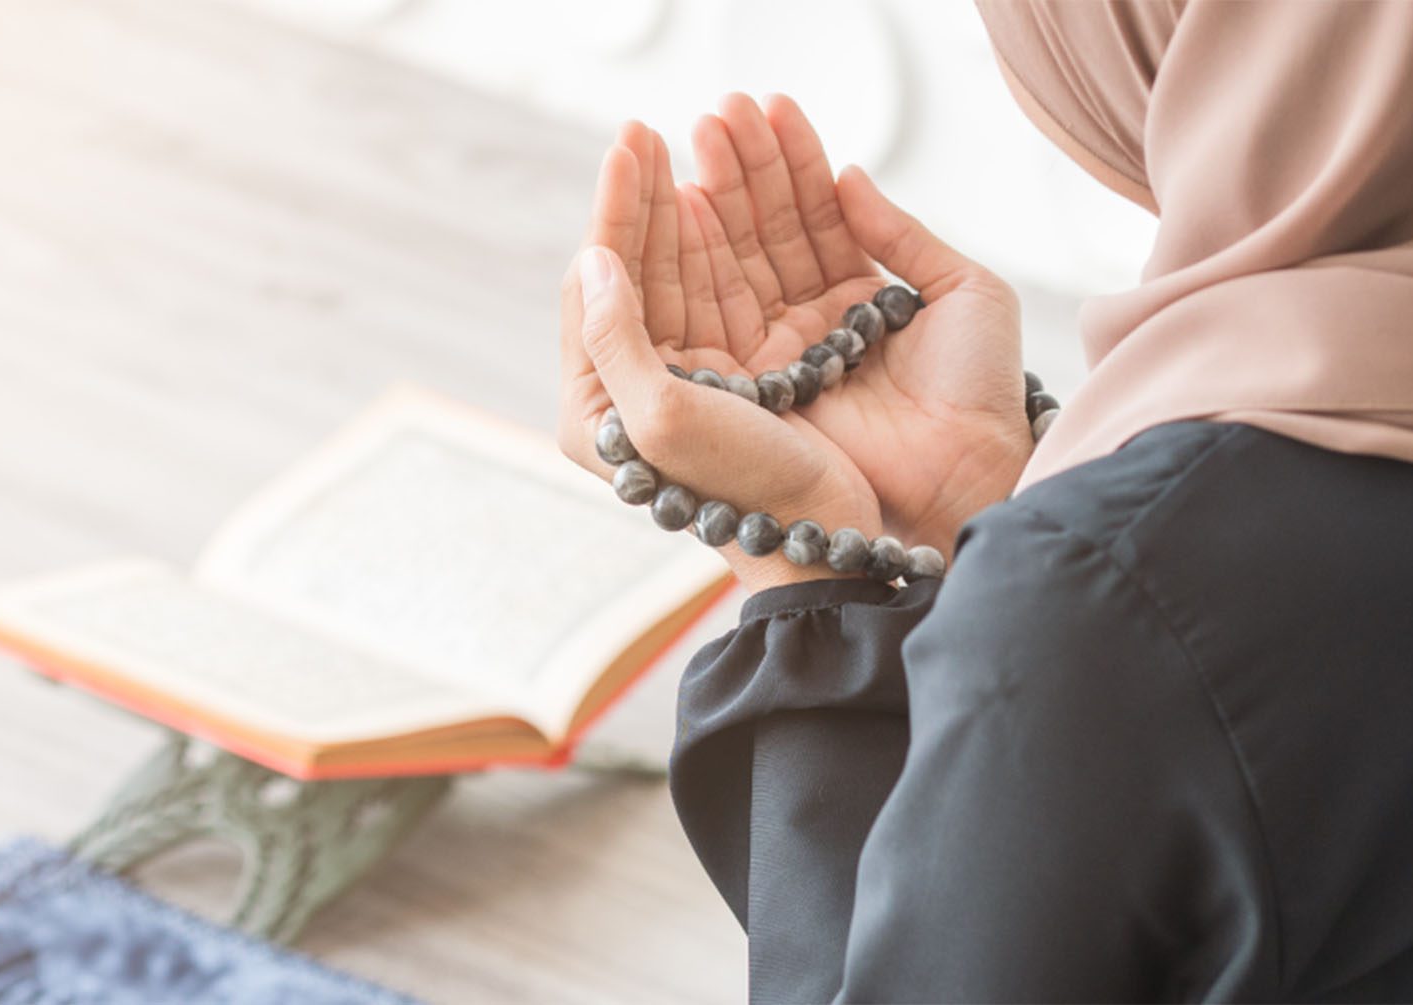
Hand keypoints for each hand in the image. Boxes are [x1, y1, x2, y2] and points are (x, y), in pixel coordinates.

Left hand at [558, 125, 880, 591]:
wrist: (820, 537)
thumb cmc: (745, 488)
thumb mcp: (664, 416)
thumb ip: (615, 339)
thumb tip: (591, 261)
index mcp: (594, 405)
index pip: (595, 284)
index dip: (614, 209)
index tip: (630, 146)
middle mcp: (631, 389)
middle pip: (631, 269)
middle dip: (641, 196)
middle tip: (647, 131)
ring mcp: (684, 379)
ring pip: (676, 271)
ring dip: (681, 207)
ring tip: (689, 146)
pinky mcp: (734, 374)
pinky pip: (718, 290)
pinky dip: (721, 240)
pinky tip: (720, 200)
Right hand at [684, 94, 1031, 551]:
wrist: (968, 470)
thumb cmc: (981, 392)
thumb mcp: (964, 292)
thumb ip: (903, 233)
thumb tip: (847, 175)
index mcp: (861, 301)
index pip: (816, 218)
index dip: (793, 162)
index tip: (768, 108)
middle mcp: (813, 325)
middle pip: (768, 232)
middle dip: (743, 168)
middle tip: (721, 111)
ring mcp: (780, 353)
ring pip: (739, 259)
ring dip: (718, 195)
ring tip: (702, 133)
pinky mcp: (755, 384)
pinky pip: (723, 307)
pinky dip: (704, 254)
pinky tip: (691, 198)